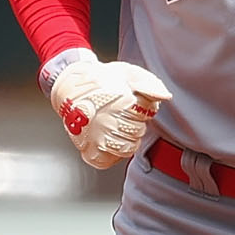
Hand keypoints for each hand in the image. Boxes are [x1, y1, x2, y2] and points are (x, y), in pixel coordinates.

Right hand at [47, 51, 174, 169]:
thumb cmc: (100, 80)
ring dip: (124, 140)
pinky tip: (108, 140)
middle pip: (137, 133)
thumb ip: (149, 84)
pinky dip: (110, 154)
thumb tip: (165, 96)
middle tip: (121, 115)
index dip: (141, 109)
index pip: (145, 115)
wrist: (70, 87)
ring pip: (126, 149)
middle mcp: (108, 121)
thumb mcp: (127, 73)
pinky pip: (107, 160)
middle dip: (133, 124)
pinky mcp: (88, 148)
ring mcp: (97, 137)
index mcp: (121, 102)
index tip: (131, 102)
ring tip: (115, 127)